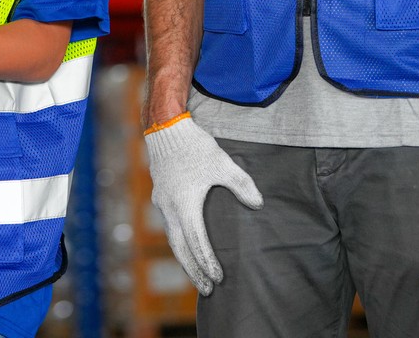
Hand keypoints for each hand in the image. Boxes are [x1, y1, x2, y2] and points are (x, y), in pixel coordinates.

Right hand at [144, 115, 262, 294]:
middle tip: (206, 290)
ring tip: (196, 273)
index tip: (218, 278)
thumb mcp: (222, 163)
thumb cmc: (195, 147)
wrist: (165, 128)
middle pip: (180, 249)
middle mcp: (170, 209)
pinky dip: (178, 241)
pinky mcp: (160, 195)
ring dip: (184, 258)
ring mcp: (162, 203)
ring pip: (172, 239)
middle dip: (194, 271)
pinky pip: (168, 226)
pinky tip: (184, 242)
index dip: (208, 263)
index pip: (197, 243)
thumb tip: (258, 204)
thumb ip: (241, 185)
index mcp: (185, 206)